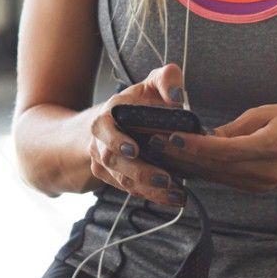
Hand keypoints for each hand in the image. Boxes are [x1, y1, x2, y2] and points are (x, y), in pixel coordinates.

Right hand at [86, 62, 186, 207]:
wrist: (116, 123)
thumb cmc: (138, 103)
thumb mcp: (151, 84)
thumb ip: (166, 79)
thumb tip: (176, 97)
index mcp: (107, 116)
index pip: (103, 128)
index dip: (115, 140)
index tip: (134, 150)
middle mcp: (100, 141)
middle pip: (113, 161)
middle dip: (140, 172)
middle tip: (166, 179)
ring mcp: (104, 162)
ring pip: (122, 180)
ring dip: (149, 189)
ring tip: (176, 193)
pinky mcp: (112, 178)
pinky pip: (129, 190)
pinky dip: (150, 195)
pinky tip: (172, 198)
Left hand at [154, 102, 276, 193]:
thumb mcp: (269, 113)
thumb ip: (237, 127)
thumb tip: (207, 135)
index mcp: (271, 147)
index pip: (225, 149)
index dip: (196, 145)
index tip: (172, 137)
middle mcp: (264, 171)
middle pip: (215, 166)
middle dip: (183, 155)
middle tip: (155, 142)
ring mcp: (260, 184)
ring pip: (216, 176)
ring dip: (188, 164)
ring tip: (162, 151)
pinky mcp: (255, 188)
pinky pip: (223, 179)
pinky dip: (202, 170)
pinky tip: (183, 161)